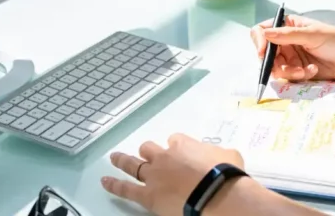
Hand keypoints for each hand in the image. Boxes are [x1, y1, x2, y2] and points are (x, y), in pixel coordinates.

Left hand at [103, 133, 245, 215]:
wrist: (216, 194)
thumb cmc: (226, 174)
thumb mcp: (229, 156)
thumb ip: (219, 154)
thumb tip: (223, 157)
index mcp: (184, 144)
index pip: (175, 140)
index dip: (176, 146)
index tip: (180, 152)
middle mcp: (165, 156)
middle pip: (150, 148)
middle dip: (148, 151)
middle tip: (147, 154)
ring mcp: (154, 175)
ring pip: (133, 165)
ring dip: (123, 160)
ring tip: (114, 158)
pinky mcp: (148, 195)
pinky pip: (126, 189)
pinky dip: (114, 185)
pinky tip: (105, 182)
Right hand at [250, 14, 334, 81]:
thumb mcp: (312, 34)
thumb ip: (287, 35)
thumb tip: (265, 34)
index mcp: (287, 26)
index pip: (262, 32)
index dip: (259, 42)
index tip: (263, 53)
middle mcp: (286, 41)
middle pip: (266, 55)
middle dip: (275, 64)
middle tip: (289, 68)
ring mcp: (292, 57)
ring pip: (276, 69)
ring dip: (289, 72)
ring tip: (305, 71)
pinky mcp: (298, 71)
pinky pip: (289, 77)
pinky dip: (299, 76)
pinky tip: (313, 71)